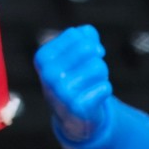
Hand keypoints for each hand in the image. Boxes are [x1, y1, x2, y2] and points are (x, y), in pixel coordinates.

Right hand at [34, 24, 113, 141]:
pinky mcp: (78, 108)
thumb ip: (83, 37)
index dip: (87, 42)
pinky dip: (104, 90)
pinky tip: (94, 96)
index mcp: (43, 58)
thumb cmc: (73, 78)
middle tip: (92, 70)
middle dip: (96, 57)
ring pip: (98, 67)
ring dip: (101, 75)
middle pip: (88, 49)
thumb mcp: (72, 55)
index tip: (88, 53)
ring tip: (92, 84)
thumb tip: (88, 31)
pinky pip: (105, 87)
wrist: (72, 116)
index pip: (74, 35)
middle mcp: (49, 74)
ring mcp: (62, 92)